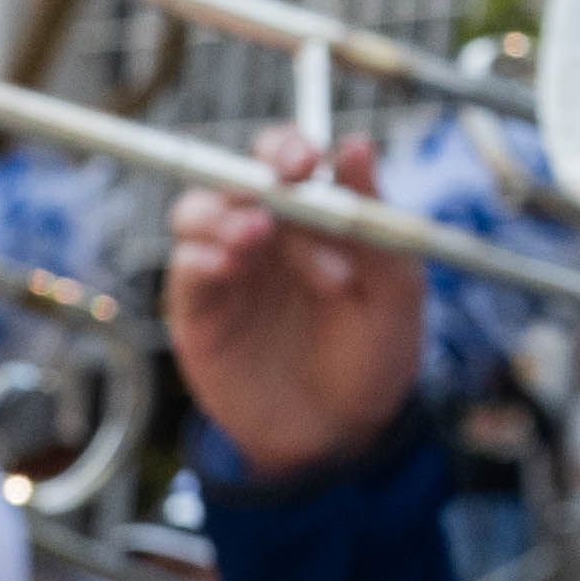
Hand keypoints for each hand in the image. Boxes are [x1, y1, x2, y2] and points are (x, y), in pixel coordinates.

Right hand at [170, 134, 431, 486]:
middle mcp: (264, 232)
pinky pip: (185, 269)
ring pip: (195, 212)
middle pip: (233, 175)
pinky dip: (200, 257)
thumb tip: (356, 144)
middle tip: (283, 188)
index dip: (287, 148)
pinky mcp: (198, 311)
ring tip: (257, 235)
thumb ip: (375, 220)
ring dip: (221, 213)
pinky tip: (228, 266)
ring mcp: (228, 270)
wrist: (343, 435)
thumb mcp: (394, 291)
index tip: (304, 160)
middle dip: (253, 175)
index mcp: (313, 217)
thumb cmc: (373, 355)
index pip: (286, 158)